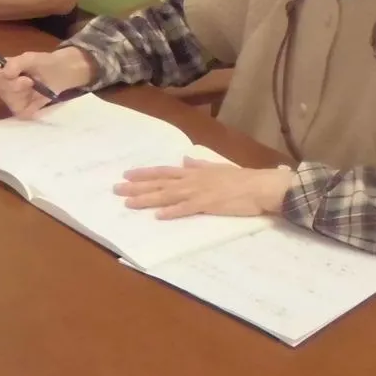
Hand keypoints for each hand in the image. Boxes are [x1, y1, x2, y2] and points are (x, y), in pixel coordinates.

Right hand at [0, 46, 92, 117]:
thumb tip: (5, 73)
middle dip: (18, 88)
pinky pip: (22, 113)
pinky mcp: (22, 109)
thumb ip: (16, 63)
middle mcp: (4, 86)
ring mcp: (13, 99)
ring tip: (36, 88)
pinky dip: (31, 107)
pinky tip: (38, 99)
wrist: (60, 72)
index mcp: (3, 71)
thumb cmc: (44, 63)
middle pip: (3, 93)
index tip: (26, 78)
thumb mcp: (32, 58)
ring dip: (26, 96)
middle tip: (31, 82)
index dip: (8, 80)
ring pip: (12, 104)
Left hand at [115, 159, 294, 218]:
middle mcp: (192, 180)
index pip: (163, 172)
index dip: (144, 173)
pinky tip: (158, 215)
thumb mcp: (217, 167)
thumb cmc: (241, 179)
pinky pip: (186, 209)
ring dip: (146, 199)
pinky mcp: (207, 204)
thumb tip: (185, 159)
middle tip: (116, 189)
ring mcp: (198, 192)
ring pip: (167, 195)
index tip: (126, 175)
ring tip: (128, 203)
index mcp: (194, 172)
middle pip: (159, 183)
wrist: (260, 186)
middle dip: (136, 187)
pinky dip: (171, 212)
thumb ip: (199, 165)